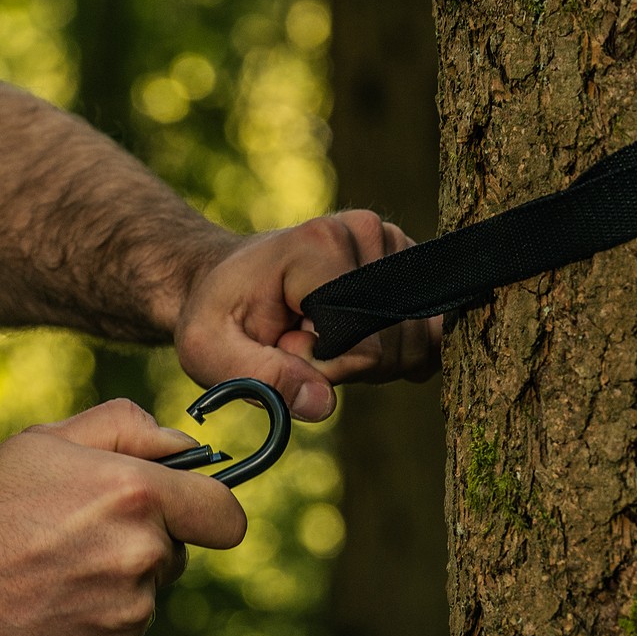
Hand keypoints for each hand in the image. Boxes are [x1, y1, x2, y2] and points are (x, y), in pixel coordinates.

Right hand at [0, 399, 247, 635]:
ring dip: (108, 591)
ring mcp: (125, 621)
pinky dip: (84, 631)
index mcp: (136, 496)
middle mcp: (140, 560)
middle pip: (174, 557)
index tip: (184, 515)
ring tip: (44, 581)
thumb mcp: (42, 442)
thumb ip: (125, 427)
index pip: (225, 514)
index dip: (207, 511)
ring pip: (142, 601)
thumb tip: (185, 446)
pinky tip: (37, 617)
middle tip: (71, 541)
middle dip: (140, 546)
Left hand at [173, 209, 441, 421]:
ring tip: (318, 335)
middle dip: (347, 366)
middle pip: (396, 345)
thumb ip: (262, 377)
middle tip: (297, 341)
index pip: (362, 346)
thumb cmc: (216, 317)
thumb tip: (320, 404)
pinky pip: (426, 335)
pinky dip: (390, 352)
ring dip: (368, 361)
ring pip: (416, 342)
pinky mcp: (409, 261)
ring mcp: (394, 242)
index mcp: (320, 244)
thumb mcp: (209, 352)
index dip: (324, 368)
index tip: (282, 347)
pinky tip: (349, 336)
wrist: (226, 282)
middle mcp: (368, 231)